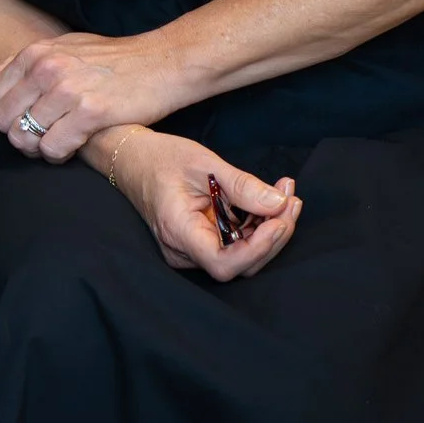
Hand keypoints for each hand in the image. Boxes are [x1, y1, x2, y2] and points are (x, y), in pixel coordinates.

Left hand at [0, 30, 192, 161]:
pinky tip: (71, 148)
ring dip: (36, 149)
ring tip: (54, 145)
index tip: (20, 123)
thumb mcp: (62, 48)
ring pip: (24, 137)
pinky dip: (57, 155)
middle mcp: (46, 69)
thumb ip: (22, 64)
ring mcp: (67, 90)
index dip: (1, 116)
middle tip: (36, 141)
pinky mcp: (91, 113)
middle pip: (2, 119)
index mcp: (35, 53)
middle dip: (16, 136)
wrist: (162, 62)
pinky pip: (53, 147)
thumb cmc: (112, 59)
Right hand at [102, 127, 300, 279]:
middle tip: (291, 197)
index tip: (279, 221)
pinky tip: (269, 201)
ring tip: (286, 194)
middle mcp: (183, 250)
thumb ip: (242, 186)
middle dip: (273, 234)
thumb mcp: (203, 164)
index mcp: (178, 232)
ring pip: (241, 256)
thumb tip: (280, 202)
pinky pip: (234, 244)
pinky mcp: (200, 242)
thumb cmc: (160, 158)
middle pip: (240, 263)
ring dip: (269, 229)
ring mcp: (190, 249)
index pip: (223, 264)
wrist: (131, 158)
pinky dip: (256, 225)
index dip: (257, 250)